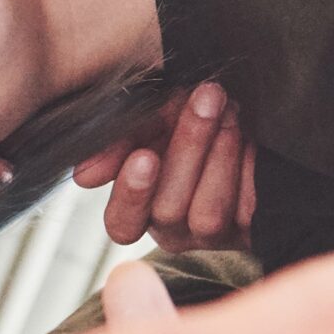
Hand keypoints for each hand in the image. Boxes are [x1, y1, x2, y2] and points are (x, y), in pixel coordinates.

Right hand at [72, 83, 255, 251]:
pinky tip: (247, 135)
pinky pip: (245, 207)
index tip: (144, 156)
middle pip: (168, 209)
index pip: (122, 223)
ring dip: (219, 154)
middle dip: (187, 148)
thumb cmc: (189, 118)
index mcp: (139, 209)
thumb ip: (120, 142)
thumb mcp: (153, 119)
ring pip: (207, 213)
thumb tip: (83, 178)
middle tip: (203, 98)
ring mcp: (211, 235)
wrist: (244, 115)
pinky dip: (246, 164)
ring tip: (228, 109)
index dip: (131, 194)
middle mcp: (172, 229)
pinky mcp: (249, 230)